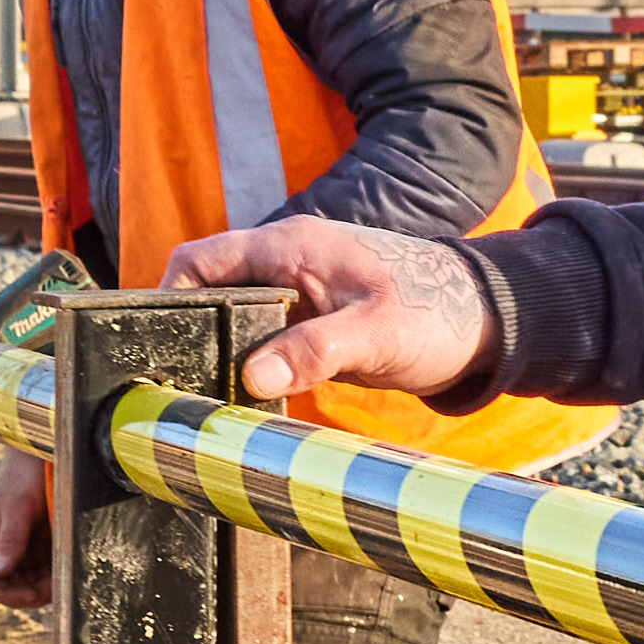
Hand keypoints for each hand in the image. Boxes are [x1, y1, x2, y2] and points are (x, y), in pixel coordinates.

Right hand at [0, 446, 53, 609]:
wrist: (41, 455)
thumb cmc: (22, 475)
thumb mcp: (16, 505)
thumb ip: (10, 538)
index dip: (10, 595)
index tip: (34, 593)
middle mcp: (4, 551)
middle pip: (13, 589)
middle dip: (33, 594)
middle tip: (56, 588)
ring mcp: (24, 550)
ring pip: (33, 583)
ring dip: (47, 587)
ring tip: (66, 580)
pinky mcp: (43, 546)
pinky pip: (48, 570)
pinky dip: (58, 574)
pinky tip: (69, 568)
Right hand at [161, 218, 503, 412]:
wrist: (487, 322)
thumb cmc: (439, 313)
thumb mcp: (376, 334)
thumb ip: (315, 351)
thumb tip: (253, 376)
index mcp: (292, 245)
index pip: (200, 258)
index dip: (168, 296)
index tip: (156, 344)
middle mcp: (285, 263)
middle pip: (208, 290)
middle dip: (188, 331)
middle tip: (176, 382)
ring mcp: (296, 291)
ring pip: (231, 318)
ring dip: (218, 351)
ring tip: (202, 397)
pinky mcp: (309, 322)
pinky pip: (259, 338)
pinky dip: (246, 363)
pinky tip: (243, 398)